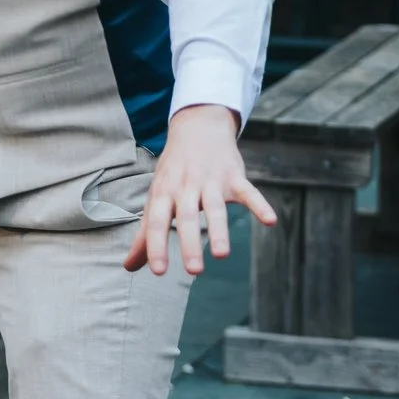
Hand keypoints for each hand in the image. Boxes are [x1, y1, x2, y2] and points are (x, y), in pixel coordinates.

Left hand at [125, 103, 278, 275]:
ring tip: (222, 254)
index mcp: (164, 192)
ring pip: (215, 206)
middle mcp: (186, 186)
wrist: (198, 127)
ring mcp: (212, 180)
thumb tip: (128, 267)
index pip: (156, 221)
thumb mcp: (157, 196)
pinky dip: (260, 205)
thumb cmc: (174, 170)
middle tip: (193, 271)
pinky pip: (248, 192)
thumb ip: (145, 234)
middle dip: (190, 243)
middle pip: (187, 217)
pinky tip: (270, 221)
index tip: (158, 271)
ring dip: (220, 230)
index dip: (155, 246)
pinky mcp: (234, 177)